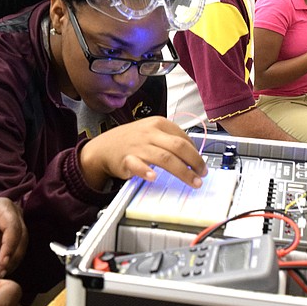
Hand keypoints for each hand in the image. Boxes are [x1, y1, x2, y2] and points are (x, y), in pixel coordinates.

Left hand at [0, 198, 27, 276]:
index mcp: (4, 207)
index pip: (13, 228)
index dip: (9, 247)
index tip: (1, 264)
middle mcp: (15, 215)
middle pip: (20, 239)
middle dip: (10, 258)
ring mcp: (16, 226)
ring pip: (20, 248)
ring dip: (10, 263)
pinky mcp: (14, 238)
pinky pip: (15, 252)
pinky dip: (7, 263)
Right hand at [79, 116, 207, 188]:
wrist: (104, 147)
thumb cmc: (132, 140)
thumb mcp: (152, 131)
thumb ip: (171, 140)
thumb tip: (193, 154)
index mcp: (159, 123)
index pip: (184, 138)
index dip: (196, 153)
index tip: (201, 165)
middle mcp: (150, 133)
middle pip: (179, 147)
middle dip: (194, 162)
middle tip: (202, 174)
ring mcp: (138, 146)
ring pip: (165, 158)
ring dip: (182, 172)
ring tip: (193, 182)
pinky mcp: (127, 159)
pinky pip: (137, 165)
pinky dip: (146, 171)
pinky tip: (154, 177)